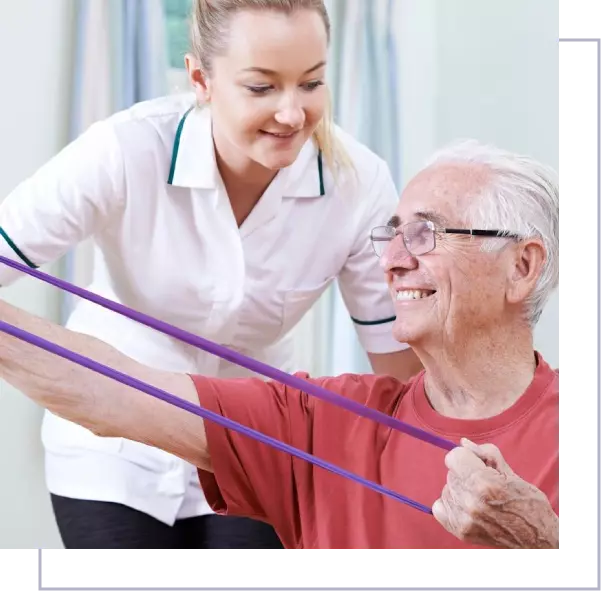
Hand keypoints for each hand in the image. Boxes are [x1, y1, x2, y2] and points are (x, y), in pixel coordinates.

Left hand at [432, 438, 558, 549]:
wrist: (536, 538)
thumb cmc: (526, 501)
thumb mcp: (510, 472)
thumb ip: (485, 453)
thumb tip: (463, 442)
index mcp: (484, 483)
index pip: (453, 456)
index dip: (465, 457)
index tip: (475, 463)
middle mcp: (470, 501)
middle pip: (451, 473)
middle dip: (465, 474)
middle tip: (484, 485)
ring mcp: (464, 518)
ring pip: (447, 489)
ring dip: (459, 490)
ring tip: (479, 499)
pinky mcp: (460, 531)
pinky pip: (439, 507)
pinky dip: (450, 505)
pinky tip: (467, 507)